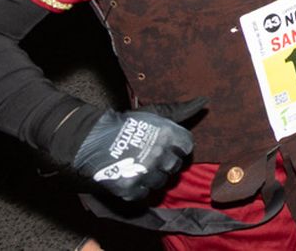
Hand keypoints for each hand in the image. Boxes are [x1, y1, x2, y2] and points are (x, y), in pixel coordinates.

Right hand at [69, 99, 202, 202]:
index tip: (168, 146)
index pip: (187, 147)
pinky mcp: (130, 189)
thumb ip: (181, 110)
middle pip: (175, 166)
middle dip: (166, 162)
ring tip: (141, 167)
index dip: (178, 147)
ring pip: (161, 182)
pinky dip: (139, 189)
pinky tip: (132, 178)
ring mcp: (145, 173)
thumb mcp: (154, 113)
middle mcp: (160, 155)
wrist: (91, 139)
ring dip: (153, 177)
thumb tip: (204, 100)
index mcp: (168, 135)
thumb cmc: (126, 124)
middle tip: (152, 157)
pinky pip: (145, 195)